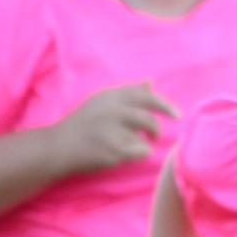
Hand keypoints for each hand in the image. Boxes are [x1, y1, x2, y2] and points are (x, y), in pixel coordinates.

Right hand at [49, 83, 178, 176]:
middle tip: (155, 137)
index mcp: (110, 96)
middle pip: (148, 118)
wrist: (59, 146)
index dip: (164, 105)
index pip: (144, 96)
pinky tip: (120, 154)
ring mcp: (111, 130)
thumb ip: (128, 94)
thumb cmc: (85, 125)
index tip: (178, 115)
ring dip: (144, 143)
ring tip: (131, 145)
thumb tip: (151, 82)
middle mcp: (111, 110)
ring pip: (144, 137)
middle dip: (156, 129)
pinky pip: (140, 152)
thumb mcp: (103, 103)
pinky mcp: (113, 149)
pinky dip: (136, 154)